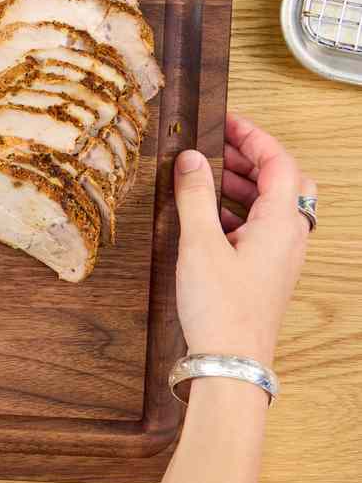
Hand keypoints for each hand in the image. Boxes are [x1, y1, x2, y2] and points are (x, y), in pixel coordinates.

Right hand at [172, 112, 312, 367]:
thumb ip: (195, 195)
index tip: (227, 122)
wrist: (232, 359)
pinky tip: (209, 215)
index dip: (255, 138)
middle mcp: (289, 237)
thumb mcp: (199, 243)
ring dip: (247, 184)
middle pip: (287, 183)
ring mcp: (281, 256)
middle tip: (222, 146)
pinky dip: (241, 210)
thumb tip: (192, 158)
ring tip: (209, 176)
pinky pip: (263, 228)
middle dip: (255, 159)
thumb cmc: (221, 307)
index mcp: (281, 224)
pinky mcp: (267, 271)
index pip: (280, 164)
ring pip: (275, 206)